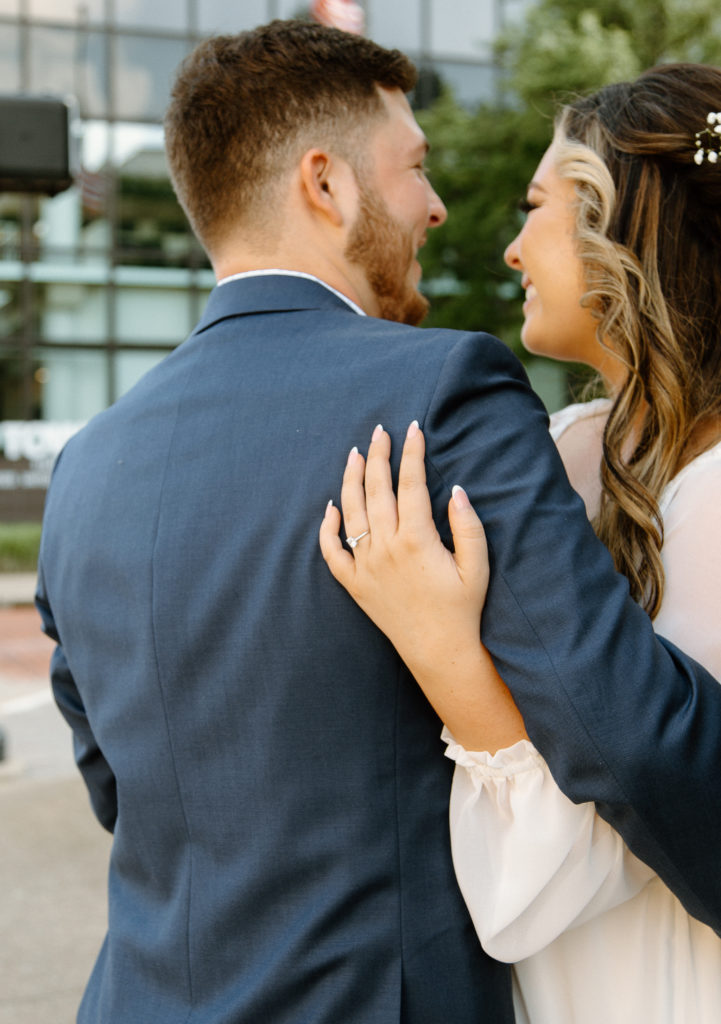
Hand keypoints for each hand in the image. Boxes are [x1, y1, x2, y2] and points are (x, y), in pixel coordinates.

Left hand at [319, 421, 488, 677]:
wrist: (438, 651)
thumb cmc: (463, 609)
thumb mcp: (478, 567)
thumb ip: (468, 526)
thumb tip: (456, 490)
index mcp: (416, 540)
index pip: (410, 484)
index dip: (412, 453)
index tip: (412, 429)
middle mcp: (385, 548)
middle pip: (377, 490)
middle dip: (378, 456)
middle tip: (379, 431)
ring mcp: (365, 565)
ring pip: (351, 512)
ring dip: (351, 480)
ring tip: (354, 454)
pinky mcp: (354, 584)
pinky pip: (332, 552)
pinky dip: (327, 528)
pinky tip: (331, 507)